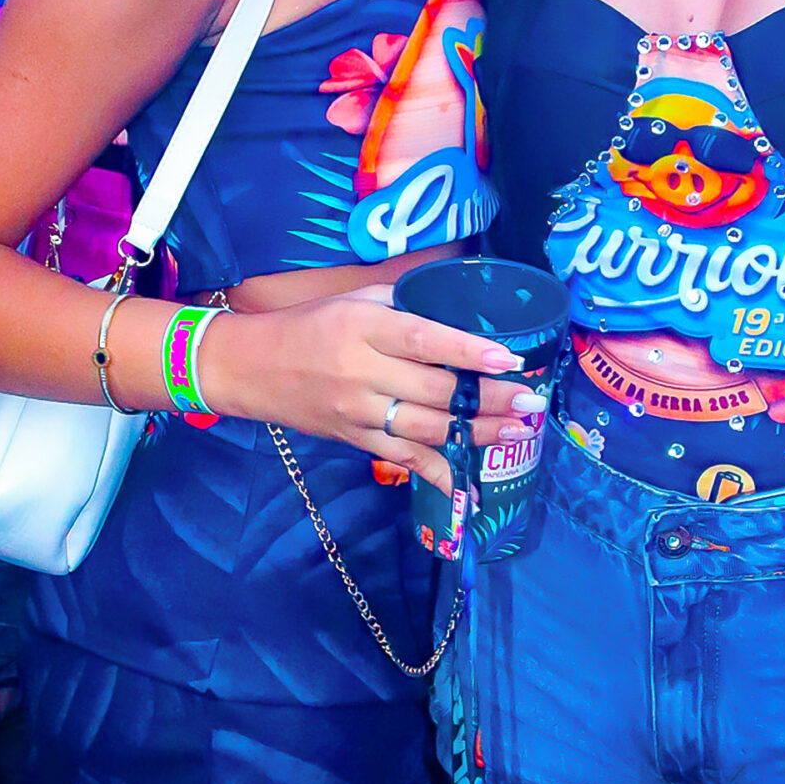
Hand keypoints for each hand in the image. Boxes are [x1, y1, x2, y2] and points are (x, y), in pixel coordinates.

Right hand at [209, 287, 535, 496]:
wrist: (252, 368)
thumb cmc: (313, 325)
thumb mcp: (357, 301)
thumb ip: (407, 305)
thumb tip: (467, 311)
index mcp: (365, 327)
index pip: (423, 340)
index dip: (467, 352)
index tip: (508, 359)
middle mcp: (362, 372)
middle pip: (435, 391)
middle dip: (489, 399)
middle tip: (531, 402)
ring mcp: (358, 412)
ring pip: (427, 429)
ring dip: (477, 433)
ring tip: (517, 430)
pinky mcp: (355, 440)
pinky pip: (403, 460)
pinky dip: (438, 473)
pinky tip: (470, 482)